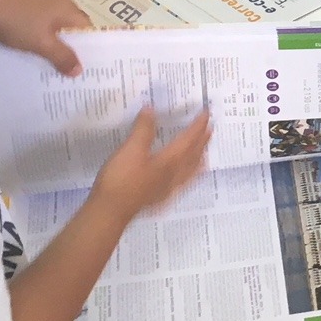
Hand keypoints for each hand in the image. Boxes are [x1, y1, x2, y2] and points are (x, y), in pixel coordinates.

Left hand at [0, 0, 89, 75]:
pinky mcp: (18, 10)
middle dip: (68, 50)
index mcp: (65, 6)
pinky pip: (33, 29)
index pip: (85, 27)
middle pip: (67, 29)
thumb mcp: (43, 43)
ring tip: (50, 71)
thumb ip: (62, 57)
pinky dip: (34, 42)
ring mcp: (34, 4)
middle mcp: (53, 2)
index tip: (88, 67)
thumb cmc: (18, 23)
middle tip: (70, 74)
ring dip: (49, 47)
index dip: (88, 47)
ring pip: (49, 30)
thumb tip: (80, 71)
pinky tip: (30, 58)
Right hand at [92, 107, 212, 223]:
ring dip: (199, 159)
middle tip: (210, 130)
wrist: (110, 210)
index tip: (207, 114)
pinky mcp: (159, 199)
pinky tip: (182, 180)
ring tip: (205, 154)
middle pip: (194, 156)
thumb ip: (143, 129)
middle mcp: (174, 175)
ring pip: (190, 172)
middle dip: (203, 141)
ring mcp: (167, 189)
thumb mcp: (130, 149)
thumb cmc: (121, 179)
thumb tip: (151, 110)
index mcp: (170, 161)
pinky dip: (188, 178)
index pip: (189, 140)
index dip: (198, 126)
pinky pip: (181, 185)